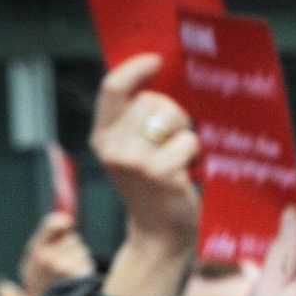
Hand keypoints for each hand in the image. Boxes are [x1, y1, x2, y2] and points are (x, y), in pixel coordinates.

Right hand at [20, 212, 96, 295]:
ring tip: (66, 276)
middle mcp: (48, 258)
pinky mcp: (78, 276)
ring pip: (82, 250)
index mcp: (35, 252)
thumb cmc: (39, 282)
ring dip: (78, 260)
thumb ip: (47, 237)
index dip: (62, 222)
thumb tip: (68, 220)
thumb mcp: (34, 260)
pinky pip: (87, 262)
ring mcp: (64, 268)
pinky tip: (74, 281)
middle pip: (72, 238)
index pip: (53, 224)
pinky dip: (84, 269)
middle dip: (70, 248)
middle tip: (61, 265)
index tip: (68, 223)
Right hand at [94, 55, 201, 295]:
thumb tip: (158, 73)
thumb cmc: (152, 187)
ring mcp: (133, 161)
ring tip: (177, 156)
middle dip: (171, 111)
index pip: (112, 87)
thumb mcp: (132, 151)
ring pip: (169, 115)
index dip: (136, 68)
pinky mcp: (158, 173)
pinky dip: (193, 154)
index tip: (157, 61)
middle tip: (173, 137)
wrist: (158, 234)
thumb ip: (135, 118)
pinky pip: (188, 141)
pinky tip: (185, 173)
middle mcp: (112, 148)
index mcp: (102, 137)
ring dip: (183, 132)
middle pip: (150, 99)